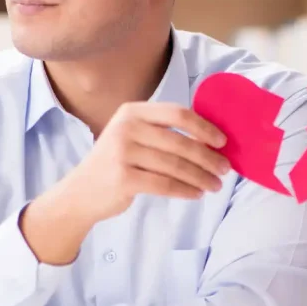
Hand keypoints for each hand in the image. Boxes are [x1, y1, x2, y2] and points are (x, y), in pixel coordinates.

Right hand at [74, 102, 230, 220]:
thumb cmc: (116, 163)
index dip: (204, 127)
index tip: (222, 142)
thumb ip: (163, 132)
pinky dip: (185, 190)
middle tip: (225, 169)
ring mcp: (122, 153)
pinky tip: (196, 194)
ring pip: (175, 166)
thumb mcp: (133, 136)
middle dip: (208, 157)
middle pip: (180, 142)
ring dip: (200, 177)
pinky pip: (164, 185)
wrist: (81, 192)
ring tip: (215, 185)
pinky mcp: (123, 178)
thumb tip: (210, 141)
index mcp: (132, 112)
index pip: (177, 114)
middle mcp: (126, 128)